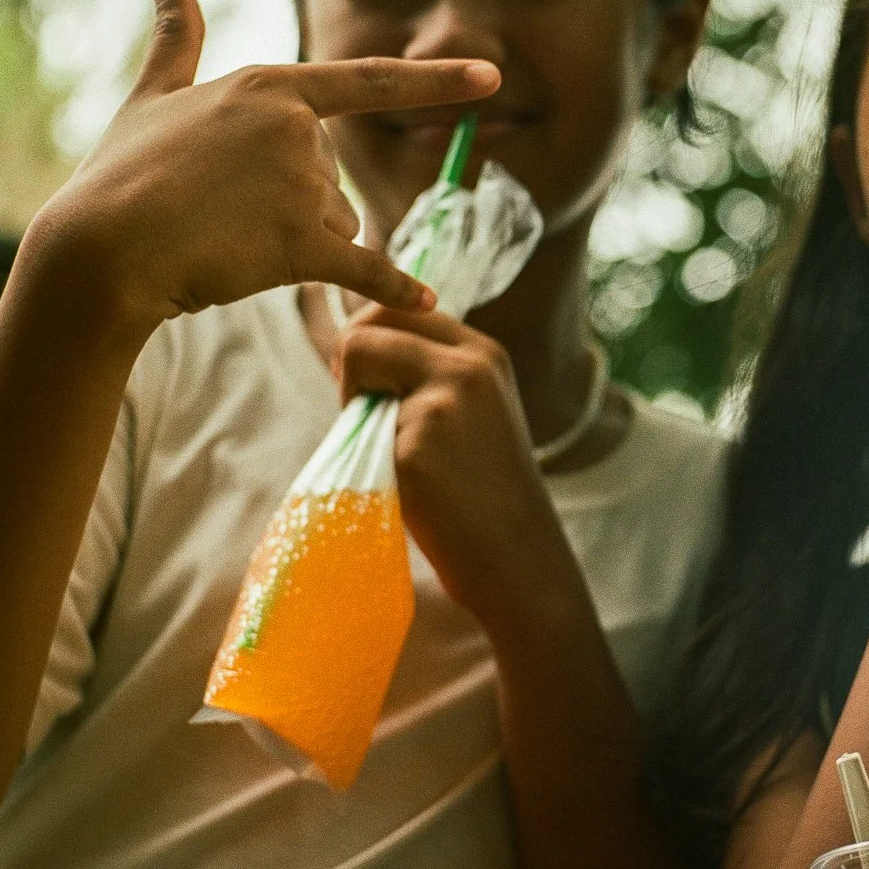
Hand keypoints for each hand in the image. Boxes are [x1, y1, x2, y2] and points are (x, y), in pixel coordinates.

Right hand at [34, 0, 499, 336]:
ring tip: (226, 241)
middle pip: (332, 179)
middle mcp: (297, 130)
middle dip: (291, 204)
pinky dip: (395, 288)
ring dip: (296, 243)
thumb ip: (176, 39)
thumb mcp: (151, 97)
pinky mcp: (301, 246)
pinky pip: (365, 269)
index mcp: (271, 87)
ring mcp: (301, 187)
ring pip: (335, 225)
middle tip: (218, 213)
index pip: (370, 82)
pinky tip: (427, 300)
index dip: (437, 80)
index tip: (492, 76)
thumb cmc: (119, 175)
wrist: (98, 251)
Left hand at [332, 306, 574, 631]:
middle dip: (353, 370)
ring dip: (354, 408)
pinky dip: (366, 454)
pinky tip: (407, 486)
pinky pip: (354, 426)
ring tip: (394, 453)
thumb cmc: (484, 490)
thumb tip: (352, 347)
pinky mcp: (417, 445)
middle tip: (371, 419)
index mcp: (483, 352)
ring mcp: (444, 401)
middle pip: (365, 328)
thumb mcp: (474, 410)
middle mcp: (469, 365)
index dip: (370, 346)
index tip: (378, 388)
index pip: (397, 310)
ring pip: (354, 364)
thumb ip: (429, 372)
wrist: (517, 558)